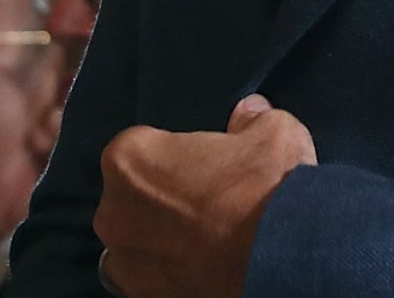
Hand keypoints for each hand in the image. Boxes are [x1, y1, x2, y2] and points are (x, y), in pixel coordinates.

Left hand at [96, 96, 315, 297]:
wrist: (281, 257)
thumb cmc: (265, 187)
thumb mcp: (272, 131)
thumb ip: (250, 118)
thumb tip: (247, 113)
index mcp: (129, 159)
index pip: (142, 147)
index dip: (175, 154)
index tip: (203, 164)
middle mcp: (112, 211)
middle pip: (132, 194)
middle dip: (161, 195)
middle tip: (205, 199)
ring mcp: (123, 259)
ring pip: (135, 238)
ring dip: (159, 235)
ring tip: (203, 236)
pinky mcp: (141, 295)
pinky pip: (148, 274)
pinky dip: (167, 268)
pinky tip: (201, 261)